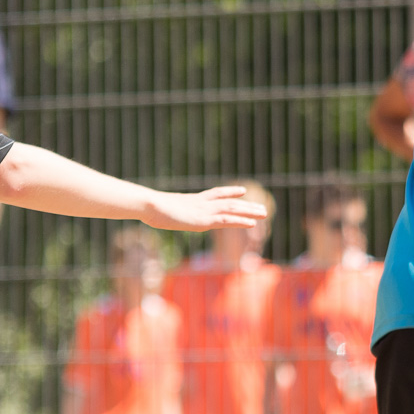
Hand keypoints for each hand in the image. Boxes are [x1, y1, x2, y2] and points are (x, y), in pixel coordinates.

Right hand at [142, 187, 267, 231]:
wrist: (150, 205)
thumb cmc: (148, 207)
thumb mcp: (157, 209)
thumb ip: (161, 210)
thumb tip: (150, 209)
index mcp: (192, 200)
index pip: (215, 193)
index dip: (229, 191)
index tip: (242, 190)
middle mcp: (202, 203)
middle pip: (229, 202)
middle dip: (246, 205)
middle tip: (262, 207)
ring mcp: (204, 211)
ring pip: (233, 209)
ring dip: (249, 211)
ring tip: (264, 213)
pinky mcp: (205, 220)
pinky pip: (227, 220)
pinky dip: (241, 221)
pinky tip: (253, 223)